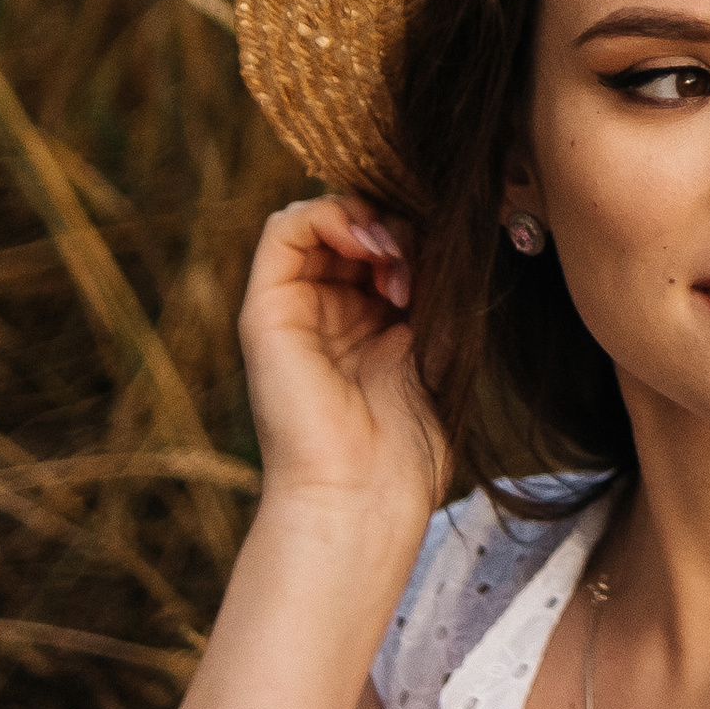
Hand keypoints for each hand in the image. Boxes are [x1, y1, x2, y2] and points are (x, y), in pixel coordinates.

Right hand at [239, 194, 438, 523]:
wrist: (362, 493)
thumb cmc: (408, 438)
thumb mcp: (438, 340)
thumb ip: (433, 279)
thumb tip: (435, 224)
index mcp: (366, 319)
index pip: (383, 239)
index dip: (414, 232)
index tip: (445, 261)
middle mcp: (325, 309)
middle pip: (354, 224)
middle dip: (396, 226)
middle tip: (420, 267)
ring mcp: (293, 307)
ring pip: (321, 218)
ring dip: (369, 221)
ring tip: (397, 263)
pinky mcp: (264, 309)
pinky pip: (284, 227)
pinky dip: (331, 216)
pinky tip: (369, 245)